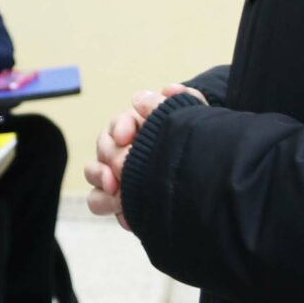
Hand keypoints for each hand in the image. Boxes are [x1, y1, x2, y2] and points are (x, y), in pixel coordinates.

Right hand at [86, 85, 206, 230]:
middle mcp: (126, 150)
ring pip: (93, 171)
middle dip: (112, 155)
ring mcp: (120, 176)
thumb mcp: (196, 121)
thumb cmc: (198, 145)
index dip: (120, 126)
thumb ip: (184, 101)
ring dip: (101, 178)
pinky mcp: (119, 201)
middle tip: (124, 169)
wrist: (210, 183)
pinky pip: (97, 200)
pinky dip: (106, 203)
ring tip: (118, 191)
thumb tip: (163, 91)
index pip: (120, 122)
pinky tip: (126, 211)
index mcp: (141, 129)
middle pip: (103, 146)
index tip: (126, 136)